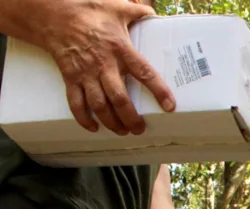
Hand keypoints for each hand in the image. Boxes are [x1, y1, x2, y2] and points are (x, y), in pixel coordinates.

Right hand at [44, 0, 175, 134]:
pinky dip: (83, 119)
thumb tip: (153, 12)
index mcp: (120, 49)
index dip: (158, 90)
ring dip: (111, 122)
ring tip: (122, 131)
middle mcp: (104, 64)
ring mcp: (86, 73)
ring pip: (99, 105)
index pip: (144, 73)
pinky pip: (76, 103)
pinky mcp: (70, 78)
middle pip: (119, 98)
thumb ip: (137, 12)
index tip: (169, 106)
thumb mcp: (116, 8)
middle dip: (131, 118)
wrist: (54, 15)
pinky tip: (94, 128)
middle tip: (139, 129)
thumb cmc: (89, 12)